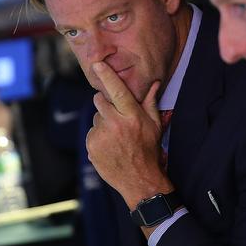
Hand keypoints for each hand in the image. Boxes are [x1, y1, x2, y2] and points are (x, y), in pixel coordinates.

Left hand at [86, 61, 173, 209]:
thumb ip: (151, 102)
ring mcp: (101, 136)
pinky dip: (98, 137)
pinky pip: (91, 133)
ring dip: (103, 123)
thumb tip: (154, 82)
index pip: (116, 91)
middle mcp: (115, 124)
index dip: (106, 76)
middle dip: (105, 103)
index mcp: (132, 117)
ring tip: (116, 137)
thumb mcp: (154, 125)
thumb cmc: (149, 150)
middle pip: (99, 101)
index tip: (97, 64)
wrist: (139, 180)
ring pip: (96, 118)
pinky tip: (110, 146)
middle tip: (117, 117)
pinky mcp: (91, 146)